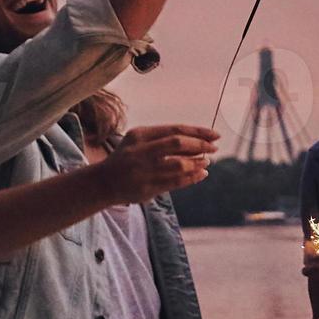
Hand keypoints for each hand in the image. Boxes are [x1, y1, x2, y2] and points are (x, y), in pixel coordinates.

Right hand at [92, 124, 219, 203]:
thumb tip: (197, 141)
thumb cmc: (127, 157)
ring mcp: (143, 171)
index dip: (198, 132)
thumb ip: (163, 138)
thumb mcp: (139, 140)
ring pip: (179, 165)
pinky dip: (192, 177)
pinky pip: (176, 182)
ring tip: (206, 162)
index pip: (175, 130)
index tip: (214, 135)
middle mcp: (141, 151)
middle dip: (200, 145)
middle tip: (214, 148)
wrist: (104, 182)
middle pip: (177, 144)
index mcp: (140, 135)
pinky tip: (201, 174)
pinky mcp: (147, 188)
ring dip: (197, 163)